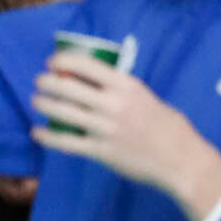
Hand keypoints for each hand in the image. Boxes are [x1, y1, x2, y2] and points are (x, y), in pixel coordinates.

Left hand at [31, 53, 220, 220]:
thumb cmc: (169, 127)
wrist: (182, 161)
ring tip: (38, 101)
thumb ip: (121, 90)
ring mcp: (105, 128)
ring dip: (43, 104)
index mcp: (127, 86)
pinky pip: (65, 142)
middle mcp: (114, 104)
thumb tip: (94, 81)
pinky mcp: (100, 151)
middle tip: (41, 82)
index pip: (86, 65)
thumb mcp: (147, 97)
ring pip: (62, 111)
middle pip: (67, 87)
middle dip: (47, 82)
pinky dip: (47, 136)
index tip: (52, 62)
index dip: (63, 60)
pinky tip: (38, 131)